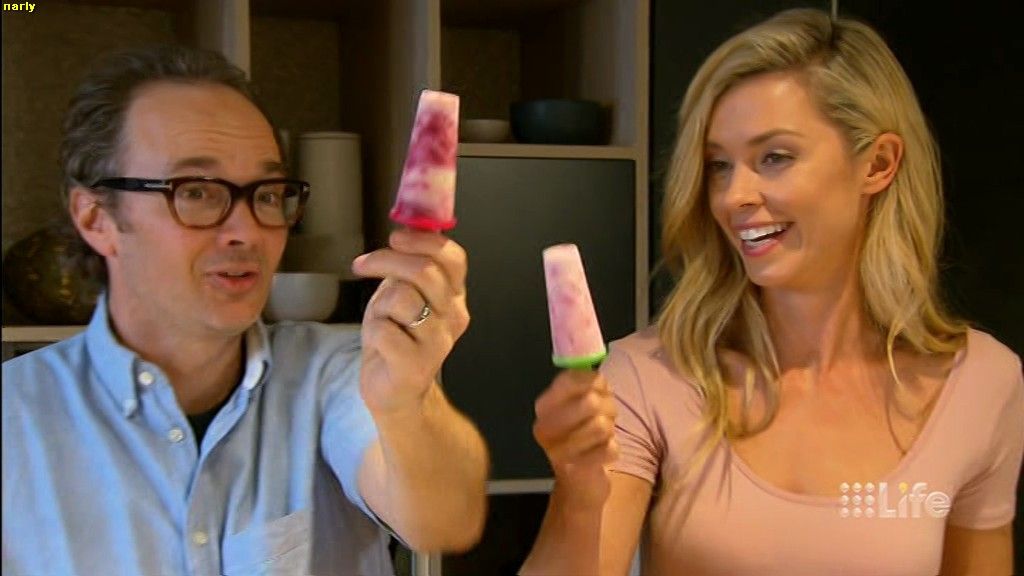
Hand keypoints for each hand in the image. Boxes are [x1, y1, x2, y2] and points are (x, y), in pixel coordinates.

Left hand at [352, 229, 469, 414]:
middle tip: (364, 264)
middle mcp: (454, 317)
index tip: (395, 237)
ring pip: (402, 299)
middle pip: (424, 271)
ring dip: (379, 304)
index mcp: (453, 296)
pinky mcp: (416, 366)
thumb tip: (403, 227)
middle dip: (387, 260)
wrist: (396, 392)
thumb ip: (408, 266)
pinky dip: (372, 331)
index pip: (453, 257)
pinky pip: (384, 330)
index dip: (422, 240)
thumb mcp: (403, 294)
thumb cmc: (396, 338)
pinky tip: (378, 343)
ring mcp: (438, 343)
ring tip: (380, 318)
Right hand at [533, 370, 618, 508]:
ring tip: (604, 434)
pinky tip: (602, 453)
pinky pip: (609, 448)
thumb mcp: (579, 404)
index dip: (593, 380)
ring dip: (610, 429)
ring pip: (601, 425)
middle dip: (607, 407)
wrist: (579, 482)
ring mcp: (557, 450)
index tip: (600, 388)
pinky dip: (612, 449)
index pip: (569, 380)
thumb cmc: (583, 435)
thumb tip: (596, 375)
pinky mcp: (575, 470)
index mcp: (544, 406)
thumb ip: (585, 385)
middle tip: (605, 416)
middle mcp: (545, 427)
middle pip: (590, 401)